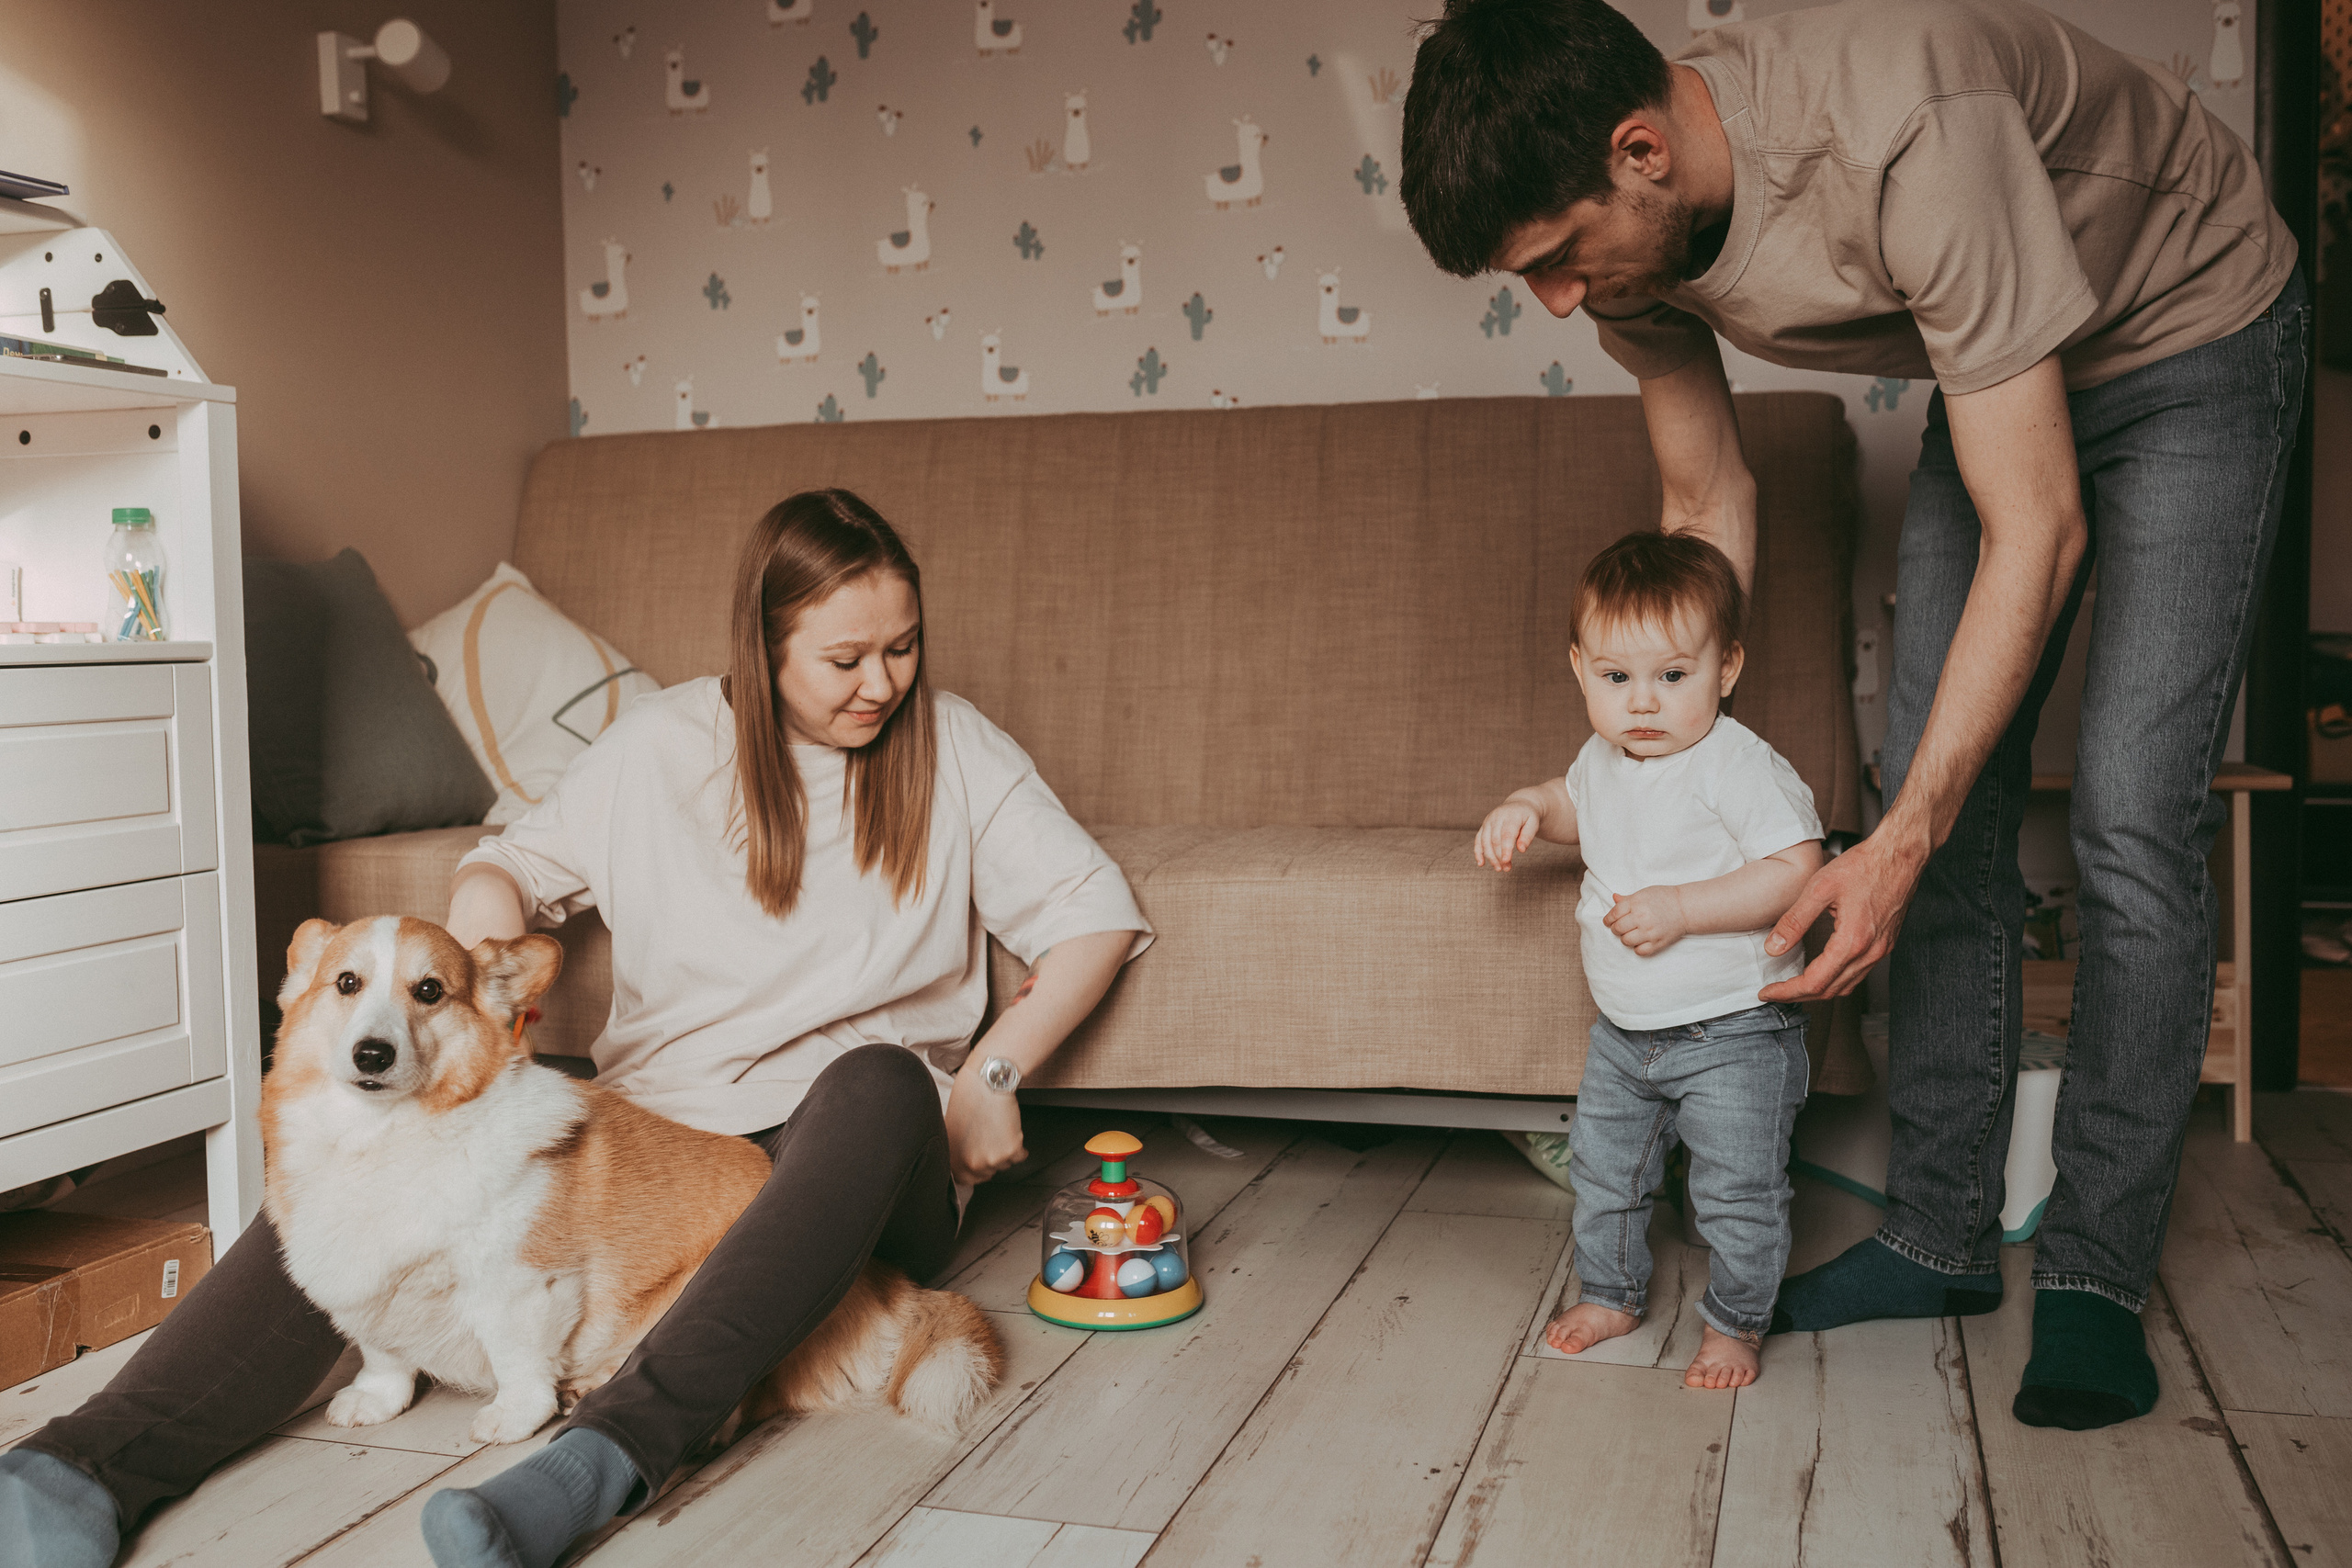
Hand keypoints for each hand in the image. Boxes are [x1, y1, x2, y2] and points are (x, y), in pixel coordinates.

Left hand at [944, 1070, 1028, 1185]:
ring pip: (1005, 1164)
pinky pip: (1020, 1156)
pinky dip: (1019, 1146)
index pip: (966, 1180)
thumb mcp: (951, 1129)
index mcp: (955, 1159)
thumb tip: (963, 1159)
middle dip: (991, 1159)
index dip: (974, 1170)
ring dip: (1005, 1151)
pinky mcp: (1011, 1150)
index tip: (979, 1159)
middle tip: (991, 1139)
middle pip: (988, 1174)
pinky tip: (1010, 1129)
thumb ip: (956, 1151)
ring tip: (998, 1130)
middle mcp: (973, 1164)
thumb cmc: (968, 1100)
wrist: (986, 1084)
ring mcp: (992, 1159)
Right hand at [1476, 802, 1539, 870]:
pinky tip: (1481, 863)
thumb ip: (1528, 836)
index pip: (1507, 834)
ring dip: (1490, 857)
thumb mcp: (1533, 823)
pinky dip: (1478, 852)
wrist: (1519, 804)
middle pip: (1495, 840)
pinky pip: (1478, 840)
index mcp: (1511, 816)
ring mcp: (1488, 821)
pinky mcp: (1484, 826)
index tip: (1507, 862)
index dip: (1506, 849)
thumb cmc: (1528, 816)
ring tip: (1498, 869)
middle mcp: (1497, 817)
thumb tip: (1521, 850)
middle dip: (1499, 856)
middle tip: (1507, 869)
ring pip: (1485, 841)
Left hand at [1604, 886, 1687, 955]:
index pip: (1614, 914)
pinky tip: (1640, 941)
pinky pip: (1639, 951)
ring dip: (1625, 939)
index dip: (1608, 920)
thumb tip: (1614, 898)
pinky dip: (1637, 948)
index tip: (1608, 922)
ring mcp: (1649, 932)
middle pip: (1618, 929)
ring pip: (1626, 941)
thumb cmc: (1664, 898)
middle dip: (1616, 929)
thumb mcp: (1644, 893)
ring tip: (1631, 934)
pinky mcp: (1657, 943)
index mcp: (1636, 903)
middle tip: (1620, 928)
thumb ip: (1628, 899)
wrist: (1685, 908)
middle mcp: (1641, 918)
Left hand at [1758, 831, 1926, 1001]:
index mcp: (1852, 941)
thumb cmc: (1863, 866)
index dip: (1787, 992)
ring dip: (1818, 991)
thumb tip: (1772, 949)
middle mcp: (1870, 952)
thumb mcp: (1819, 889)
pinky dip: (1836, 980)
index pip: (1815, 982)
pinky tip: (1821, 971)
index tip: (1766, 992)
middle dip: (1799, 995)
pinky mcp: (1885, 944)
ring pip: (1846, 986)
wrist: (1900, 854)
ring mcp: (1881, 950)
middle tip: (1773, 992)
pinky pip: (1858, 974)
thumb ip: (1794, 921)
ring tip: (1792, 987)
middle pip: (1830, 991)